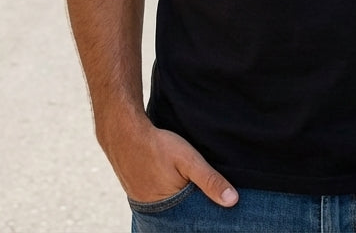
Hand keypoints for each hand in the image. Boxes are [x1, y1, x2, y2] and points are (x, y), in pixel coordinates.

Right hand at [102, 115, 237, 207]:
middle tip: (202, 195)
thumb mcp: (189, 160)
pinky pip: (158, 200)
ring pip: (170, 208)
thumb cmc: (157, 145)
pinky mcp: (138, 193)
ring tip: (189, 188)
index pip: (191, 222)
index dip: (204, 216)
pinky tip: (175, 185)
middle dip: (193, 210)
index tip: (218, 213)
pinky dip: (169, 196)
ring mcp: (144, 203)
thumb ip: (209, 180)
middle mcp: (153, 213)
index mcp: (167, 210)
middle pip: (180, 217)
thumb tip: (233, 201)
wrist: (123, 132)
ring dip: (181, 202)